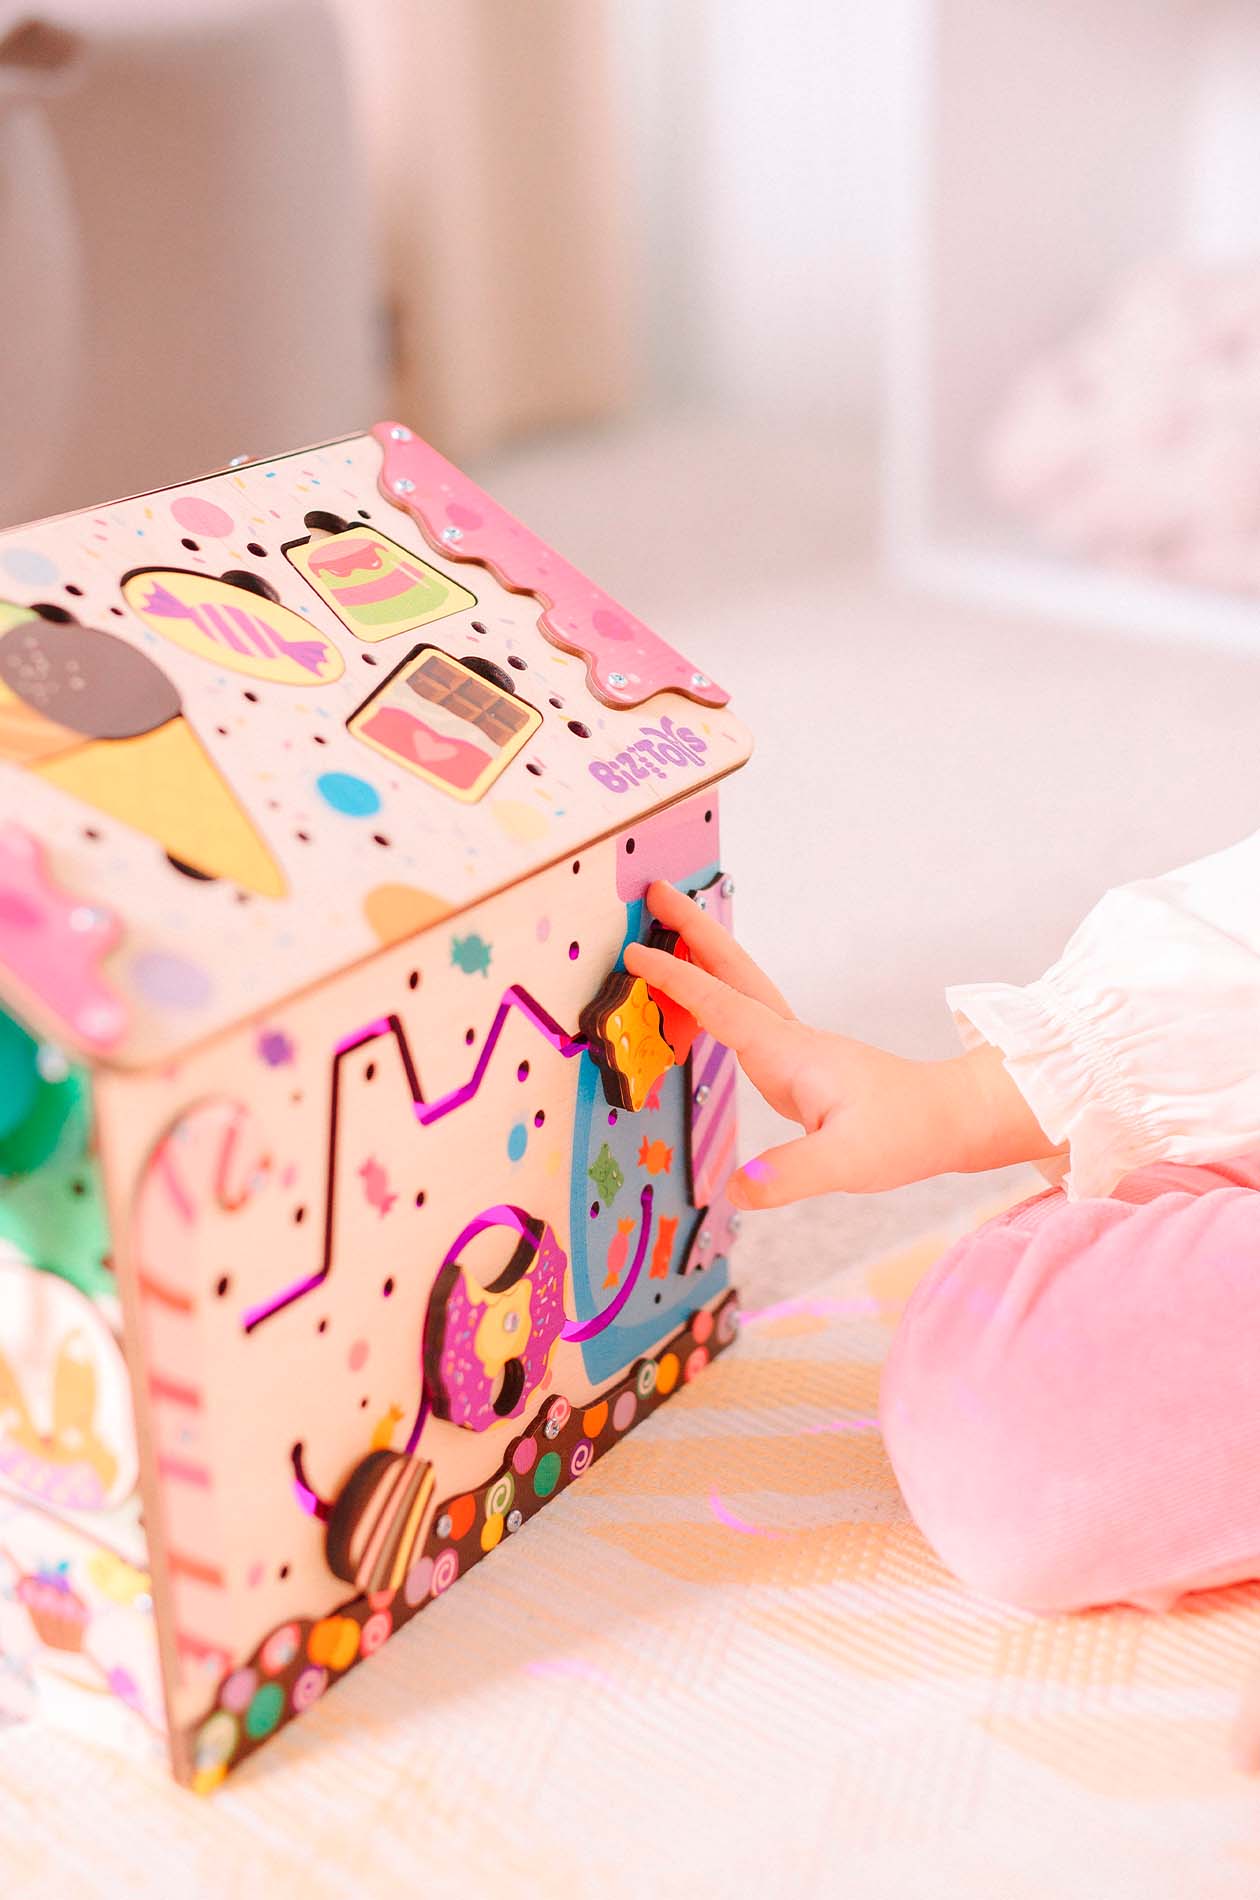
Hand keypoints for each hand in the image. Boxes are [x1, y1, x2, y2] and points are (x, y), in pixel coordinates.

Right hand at [623, 882, 1059, 1209]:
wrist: (948, 1119)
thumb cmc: (905, 1134)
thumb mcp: (849, 1163)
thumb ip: (792, 1174)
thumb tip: (737, 1189)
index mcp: (790, 1052)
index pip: (721, 1005)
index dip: (676, 980)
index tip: (633, 954)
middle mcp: (788, 1039)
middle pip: (733, 970)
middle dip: (692, 928)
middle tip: (653, 889)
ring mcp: (793, 1048)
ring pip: (739, 988)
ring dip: (702, 956)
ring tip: (663, 934)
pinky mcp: (797, 1065)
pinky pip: (743, 1017)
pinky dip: (715, 996)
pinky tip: (703, 1009)